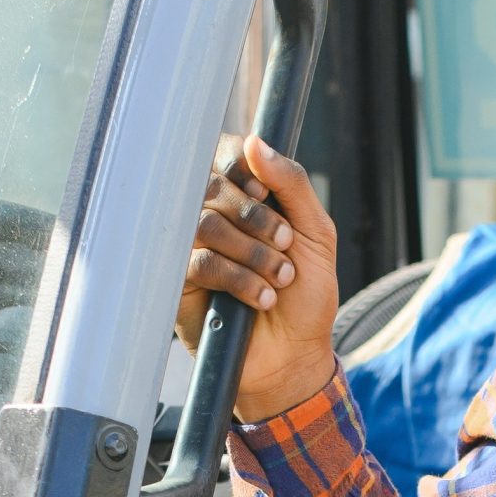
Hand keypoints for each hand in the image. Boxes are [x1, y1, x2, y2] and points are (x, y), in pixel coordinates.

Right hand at [176, 131, 340, 423]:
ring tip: (282, 278)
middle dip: (257, 217)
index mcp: (243, 198)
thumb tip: (255, 141)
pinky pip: (199, 261)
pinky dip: (238, 278)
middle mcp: (212, 215)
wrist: (294, 355)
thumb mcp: (316, 234)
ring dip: (253, 251)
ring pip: (207, 223)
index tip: (268, 194)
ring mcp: (191, 248)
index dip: (244, 168)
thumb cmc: (306, 295)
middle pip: (214, 186)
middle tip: (286, 245)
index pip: (226, 156)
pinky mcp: (179, 282)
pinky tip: (261, 298)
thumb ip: (293, 184)